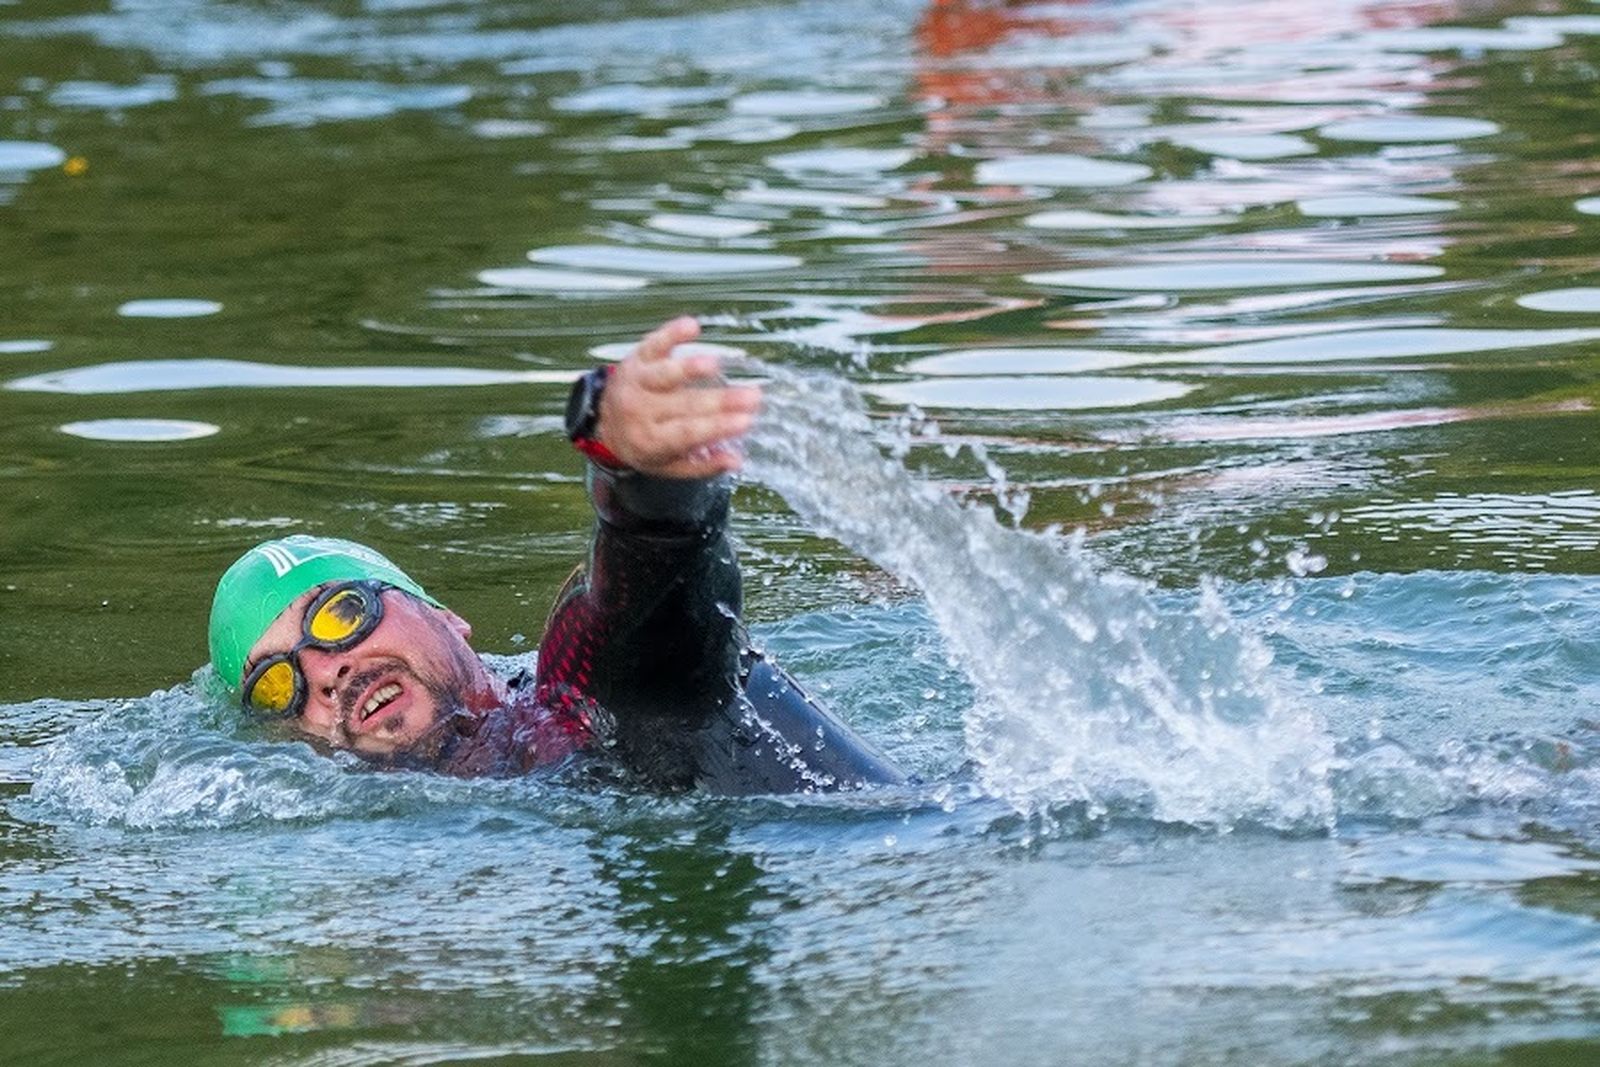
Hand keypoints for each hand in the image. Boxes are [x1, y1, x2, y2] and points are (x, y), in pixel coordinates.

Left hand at [595, 316, 762, 478]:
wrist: (603, 424)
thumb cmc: (646, 445)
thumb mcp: (670, 465)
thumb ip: (704, 464)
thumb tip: (737, 461)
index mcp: (651, 441)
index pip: (688, 433)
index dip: (717, 427)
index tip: (746, 421)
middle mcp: (641, 411)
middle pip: (685, 404)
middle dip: (721, 400)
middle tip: (753, 396)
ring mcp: (637, 382)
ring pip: (665, 375)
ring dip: (689, 368)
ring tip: (714, 363)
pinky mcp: (637, 359)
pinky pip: (654, 344)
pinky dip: (671, 333)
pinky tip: (691, 324)